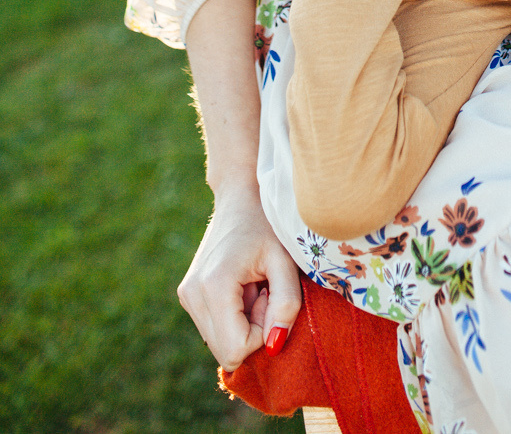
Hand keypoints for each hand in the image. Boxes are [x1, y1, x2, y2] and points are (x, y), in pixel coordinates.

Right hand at [177, 183, 301, 371]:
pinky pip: (214, 328)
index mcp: (214, 286)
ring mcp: (186, 295)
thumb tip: (274, 346)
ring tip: (254, 286)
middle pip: (225, 352)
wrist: (241, 195)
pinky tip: (243, 287)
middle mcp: (192, 295)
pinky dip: (233, 317)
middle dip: (253, 331)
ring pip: (219, 343)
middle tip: (264, 291)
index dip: (262, 332)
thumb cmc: (269, 224)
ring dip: (244, 324)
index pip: (236, 350)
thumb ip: (286, 305)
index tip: (270, 296)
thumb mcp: (285, 261)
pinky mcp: (187, 295)